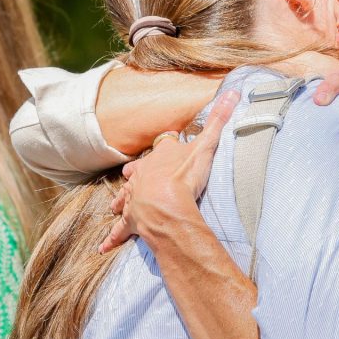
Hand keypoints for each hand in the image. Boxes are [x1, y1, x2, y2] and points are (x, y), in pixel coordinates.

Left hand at [98, 89, 239, 253]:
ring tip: (114, 205)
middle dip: (136, 173)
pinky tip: (103, 247)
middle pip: (137, 170)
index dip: (167, 145)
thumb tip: (234, 91)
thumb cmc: (184, 174)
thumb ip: (219, 120)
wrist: (167, 203)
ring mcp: (135, 198)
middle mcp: (143, 175)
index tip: (170, 143)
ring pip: (124, 197)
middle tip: (132, 174)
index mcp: (160, 156)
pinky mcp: (132, 221)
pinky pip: (120, 230)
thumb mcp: (205, 144)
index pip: (163, 145)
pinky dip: (113, 238)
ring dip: (121, 200)